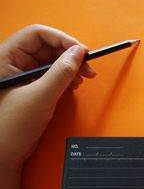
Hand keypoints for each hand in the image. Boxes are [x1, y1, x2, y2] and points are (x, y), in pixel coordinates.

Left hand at [0, 24, 95, 172]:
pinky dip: (66, 77)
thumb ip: (60, 73)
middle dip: (70, 55)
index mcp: (5, 58)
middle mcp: (13, 62)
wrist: (4, 154)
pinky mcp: (31, 86)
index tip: (82, 51)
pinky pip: (51, 73)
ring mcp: (22, 75)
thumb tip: (78, 53)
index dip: (62, 40)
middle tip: (88, 67)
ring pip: (51, 60)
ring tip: (83, 78)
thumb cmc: (10, 128)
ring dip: (70, 67)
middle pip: (47, 46)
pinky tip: (73, 85)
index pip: (37, 34)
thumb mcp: (40, 97)